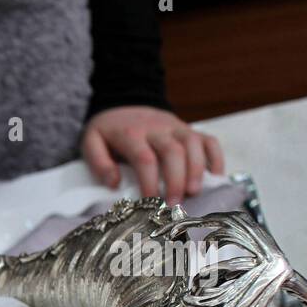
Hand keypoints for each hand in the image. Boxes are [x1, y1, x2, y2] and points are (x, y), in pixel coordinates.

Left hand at [81, 106, 224, 205]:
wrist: (124, 104)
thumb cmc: (109, 131)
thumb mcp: (91, 142)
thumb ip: (98, 162)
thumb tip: (114, 183)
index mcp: (132, 134)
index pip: (145, 158)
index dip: (150, 182)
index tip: (151, 202)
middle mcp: (158, 128)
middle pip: (173, 152)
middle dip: (176, 179)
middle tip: (175, 203)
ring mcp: (177, 127)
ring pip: (194, 144)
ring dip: (197, 169)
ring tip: (194, 192)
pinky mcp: (189, 129)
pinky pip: (208, 140)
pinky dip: (216, 158)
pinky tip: (214, 178)